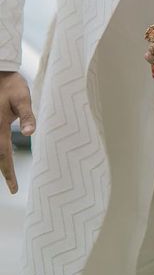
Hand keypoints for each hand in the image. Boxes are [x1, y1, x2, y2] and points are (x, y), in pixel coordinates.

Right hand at [0, 71, 35, 193]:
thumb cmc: (12, 85)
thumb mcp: (22, 98)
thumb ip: (27, 115)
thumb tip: (30, 133)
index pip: (4, 156)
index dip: (9, 174)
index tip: (14, 189)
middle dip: (4, 171)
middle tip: (12, 187)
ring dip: (1, 160)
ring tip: (8, 173)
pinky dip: (0, 151)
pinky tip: (3, 155)